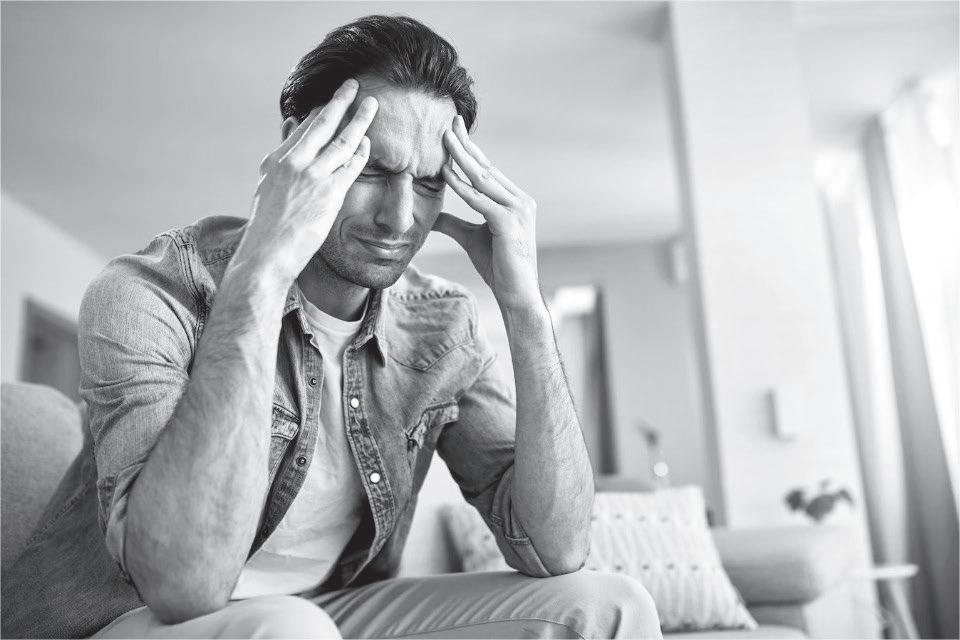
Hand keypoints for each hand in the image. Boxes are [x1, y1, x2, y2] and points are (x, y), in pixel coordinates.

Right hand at [235, 79, 377, 282]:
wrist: (266, 254)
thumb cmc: (269, 225)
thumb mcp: (269, 184)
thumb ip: (283, 153)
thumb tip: (292, 123)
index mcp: (277, 160)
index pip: (304, 127)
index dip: (322, 111)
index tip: (335, 98)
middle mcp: (293, 163)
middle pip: (322, 124)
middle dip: (340, 101)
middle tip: (354, 85)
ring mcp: (312, 177)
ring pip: (341, 140)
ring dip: (359, 120)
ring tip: (372, 104)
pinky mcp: (329, 194)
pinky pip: (351, 166)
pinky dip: (362, 152)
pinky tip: (370, 141)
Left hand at [433, 115, 541, 308]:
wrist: (516, 294)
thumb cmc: (498, 267)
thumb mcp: (471, 238)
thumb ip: (454, 223)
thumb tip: (432, 215)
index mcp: (515, 200)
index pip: (488, 170)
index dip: (470, 150)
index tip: (453, 131)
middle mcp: (520, 200)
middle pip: (486, 167)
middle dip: (466, 145)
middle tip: (449, 122)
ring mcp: (517, 210)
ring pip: (483, 178)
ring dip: (462, 157)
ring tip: (444, 138)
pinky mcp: (508, 222)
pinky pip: (479, 200)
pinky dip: (461, 186)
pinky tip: (445, 173)